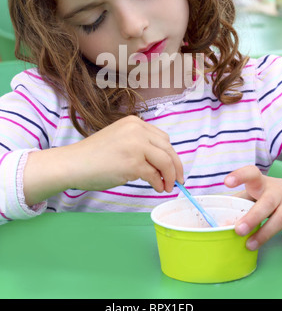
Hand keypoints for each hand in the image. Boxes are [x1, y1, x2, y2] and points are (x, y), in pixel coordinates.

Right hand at [68, 115, 183, 192]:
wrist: (73, 163)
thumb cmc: (94, 156)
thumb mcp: (120, 140)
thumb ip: (140, 145)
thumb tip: (161, 165)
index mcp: (134, 123)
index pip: (163, 138)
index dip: (171, 154)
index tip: (174, 167)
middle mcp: (137, 130)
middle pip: (168, 149)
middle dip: (176, 166)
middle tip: (178, 180)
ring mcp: (136, 145)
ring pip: (166, 162)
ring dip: (170, 176)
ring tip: (168, 186)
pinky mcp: (133, 163)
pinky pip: (154, 175)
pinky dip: (159, 183)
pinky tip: (157, 188)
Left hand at [224, 165, 281, 250]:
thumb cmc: (268, 193)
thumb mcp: (255, 192)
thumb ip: (239, 202)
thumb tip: (221, 221)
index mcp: (262, 184)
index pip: (252, 174)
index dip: (240, 176)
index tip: (227, 182)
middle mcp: (277, 192)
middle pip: (267, 201)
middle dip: (253, 217)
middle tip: (239, 230)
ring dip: (266, 232)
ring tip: (250, 244)